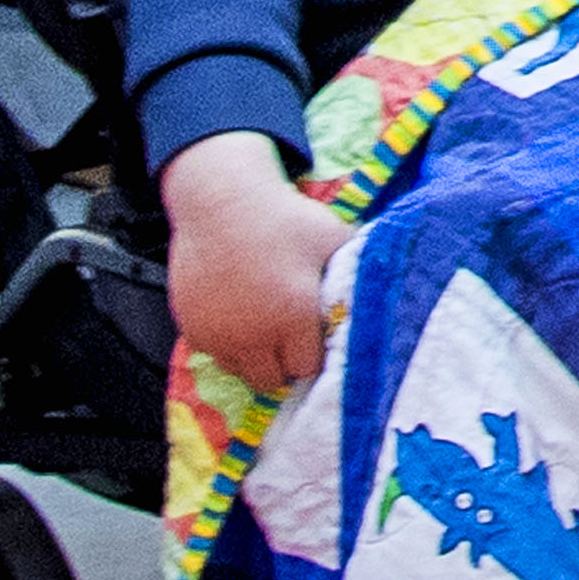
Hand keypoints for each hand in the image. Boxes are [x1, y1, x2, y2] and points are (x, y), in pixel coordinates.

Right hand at [162, 135, 355, 401]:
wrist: (221, 199)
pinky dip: (227, 342)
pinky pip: (215, 354)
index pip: (308, 367)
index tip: (313, 335)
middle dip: (284, 363)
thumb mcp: (332, 234)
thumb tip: (385, 294)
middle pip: (273, 380)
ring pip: (242, 371)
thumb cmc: (283, 216)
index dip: (313, 352)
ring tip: (262, 325)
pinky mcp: (192, 328)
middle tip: (289, 337)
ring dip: (254, 357)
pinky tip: (236, 314)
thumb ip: (358, 269)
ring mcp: (219, 335)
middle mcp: (254, 335)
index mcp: (294, 316)